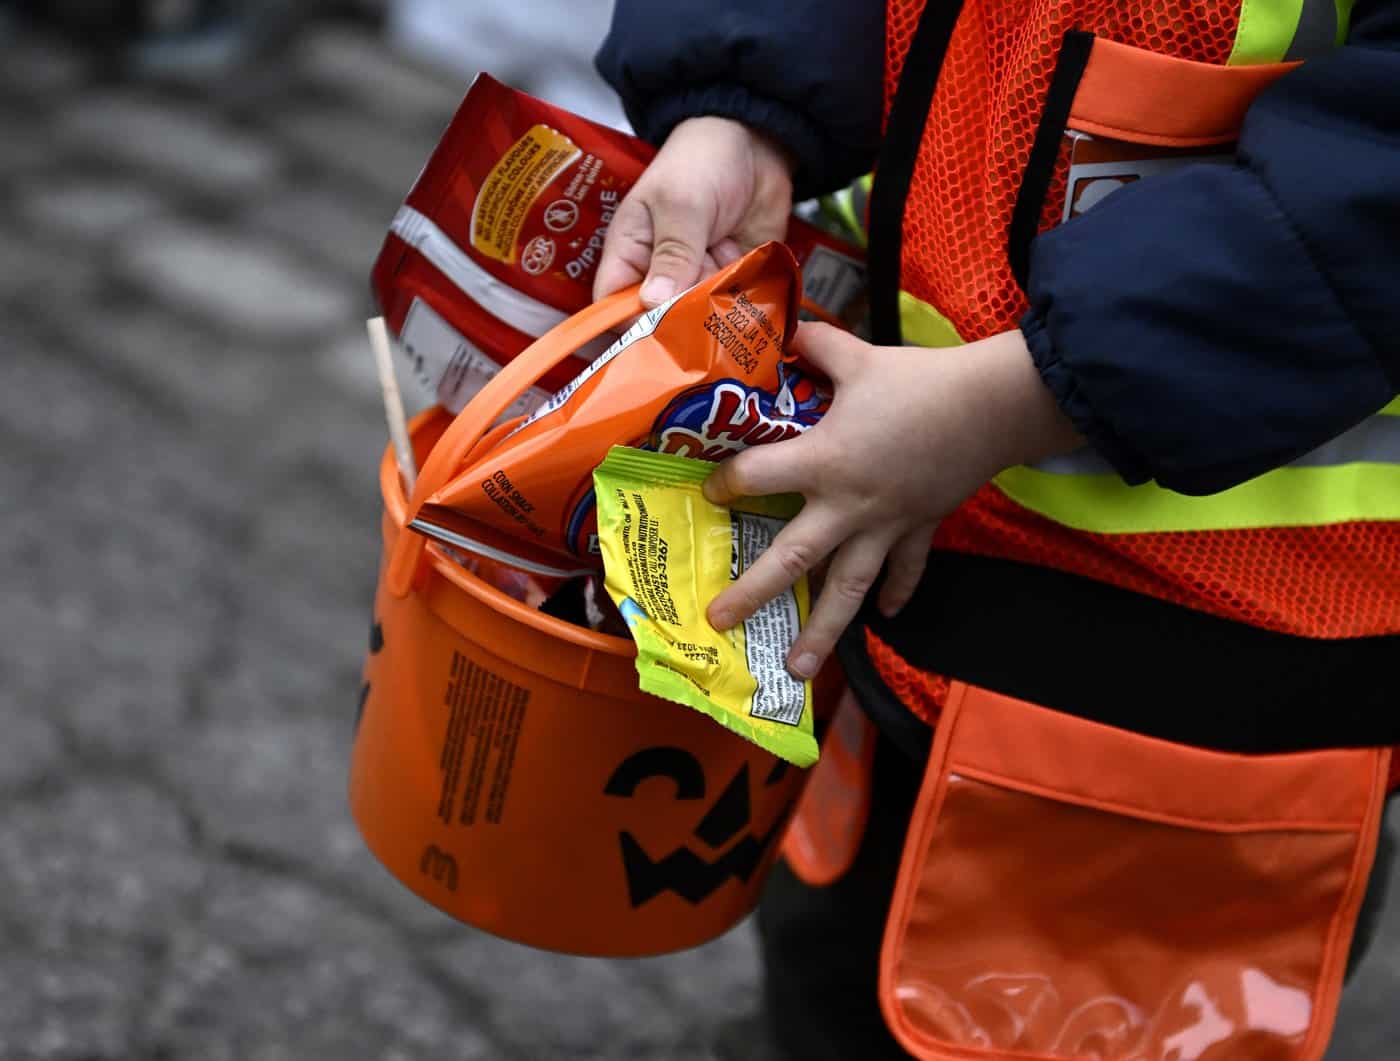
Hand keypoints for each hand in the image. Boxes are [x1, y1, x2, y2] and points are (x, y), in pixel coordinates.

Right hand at [593, 116, 794, 306]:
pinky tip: (753, 294)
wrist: (757, 144)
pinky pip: (735, 311)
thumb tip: (652, 302)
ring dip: (717, 314)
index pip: (612, 305)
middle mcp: (662, 276)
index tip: (652, 337)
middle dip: (681, 323)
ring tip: (730, 286)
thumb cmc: (701, 161)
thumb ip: (672, 253)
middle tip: (704, 309)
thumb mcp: (681, 203)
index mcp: (630, 253)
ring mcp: (699, 283)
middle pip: (659, 322)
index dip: (626, 326)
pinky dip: (745, 309)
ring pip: (701, 321)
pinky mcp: (733, 284)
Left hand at [704, 324, 1083, 678]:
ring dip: (822, 631)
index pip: (758, 476)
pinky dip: (898, 593)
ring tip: (797, 669)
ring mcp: (885, 526)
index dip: (727, 482)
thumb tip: (787, 328)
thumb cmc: (920, 382)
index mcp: (824, 461)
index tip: (708, 492)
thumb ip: (817, 347)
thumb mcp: (859, 357)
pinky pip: (905, 570)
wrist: (993, 406)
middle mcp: (847, 505)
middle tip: (719, 622)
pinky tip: (887, 618)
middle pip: (793, 558)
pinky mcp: (920, 529)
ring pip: (848, 587)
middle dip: (754, 593)